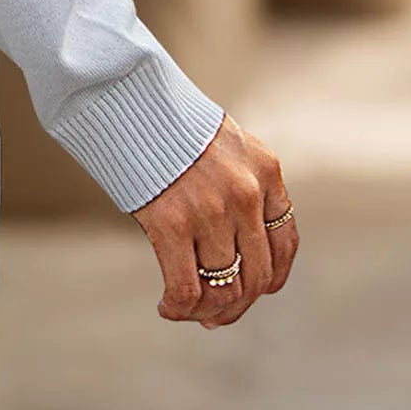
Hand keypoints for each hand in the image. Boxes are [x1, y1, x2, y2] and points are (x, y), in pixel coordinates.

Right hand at [130, 112, 297, 328]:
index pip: (284, 244)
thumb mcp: (223, 144)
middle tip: (214, 315)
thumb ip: (239, 185)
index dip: (269, 279)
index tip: (251, 292)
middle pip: (257, 275)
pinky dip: (178, 308)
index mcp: (265, 169)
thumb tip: (234, 252)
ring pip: (224, 289)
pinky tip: (165, 307)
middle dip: (236, 304)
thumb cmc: (167, 121)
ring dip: (206, 311)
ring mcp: (212, 209)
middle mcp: (247, 192)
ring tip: (186, 310)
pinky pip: (187, 289)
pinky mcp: (173, 222)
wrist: (126, 94)